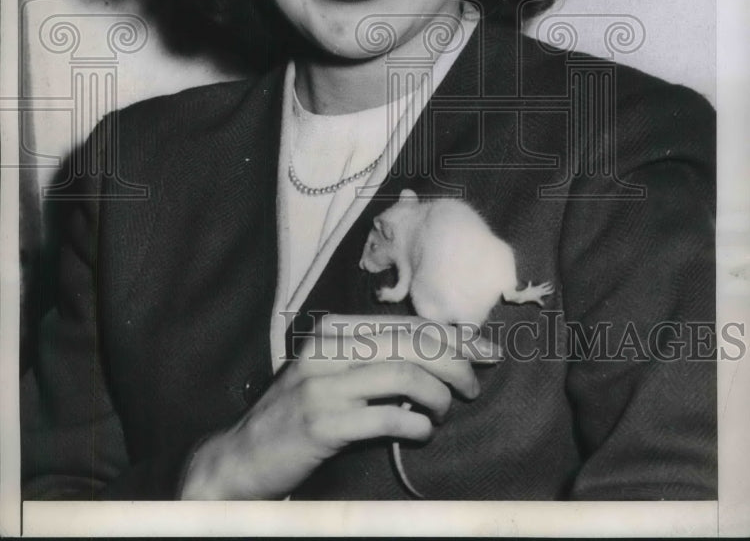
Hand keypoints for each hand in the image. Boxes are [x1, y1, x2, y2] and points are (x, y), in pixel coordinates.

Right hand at [180, 313, 489, 498]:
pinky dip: (416, 423)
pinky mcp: (323, 423)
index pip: (405, 324)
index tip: (484, 350)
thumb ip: (371, 357)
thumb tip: (436, 353)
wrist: (243, 453)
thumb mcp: (330, 372)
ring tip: (445, 411)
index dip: (451, 336)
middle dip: (456, 361)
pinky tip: (424, 430)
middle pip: (410, 344)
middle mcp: (327, 348)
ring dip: (439, 394)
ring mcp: (323, 385)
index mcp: (333, 329)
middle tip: (475, 383)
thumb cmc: (296, 411)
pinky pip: (387, 416)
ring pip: (404, 375)